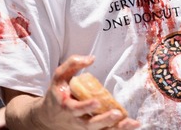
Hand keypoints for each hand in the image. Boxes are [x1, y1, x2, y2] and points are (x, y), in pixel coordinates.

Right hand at [9, 55, 139, 129]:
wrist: (48, 117)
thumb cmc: (57, 93)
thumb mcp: (59, 76)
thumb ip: (73, 64)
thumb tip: (91, 58)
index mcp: (67, 106)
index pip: (76, 109)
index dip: (86, 107)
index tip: (96, 102)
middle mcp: (76, 120)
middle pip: (91, 124)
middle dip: (104, 120)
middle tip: (117, 114)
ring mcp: (84, 127)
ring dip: (117, 128)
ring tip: (131, 123)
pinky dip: (118, 129)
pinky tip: (132, 124)